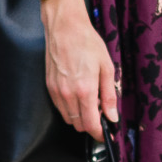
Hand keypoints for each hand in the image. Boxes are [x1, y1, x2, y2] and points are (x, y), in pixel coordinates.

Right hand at [42, 0, 118, 138]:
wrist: (65, 28)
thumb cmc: (87, 43)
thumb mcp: (106, 67)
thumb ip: (109, 95)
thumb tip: (112, 117)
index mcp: (85, 90)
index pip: (90, 124)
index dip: (99, 133)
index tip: (105, 134)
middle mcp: (68, 94)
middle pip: (78, 125)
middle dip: (91, 124)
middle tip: (100, 112)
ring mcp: (56, 91)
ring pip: (68, 118)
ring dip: (79, 117)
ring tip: (90, 101)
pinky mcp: (49, 86)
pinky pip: (59, 107)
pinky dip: (69, 108)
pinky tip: (78, 95)